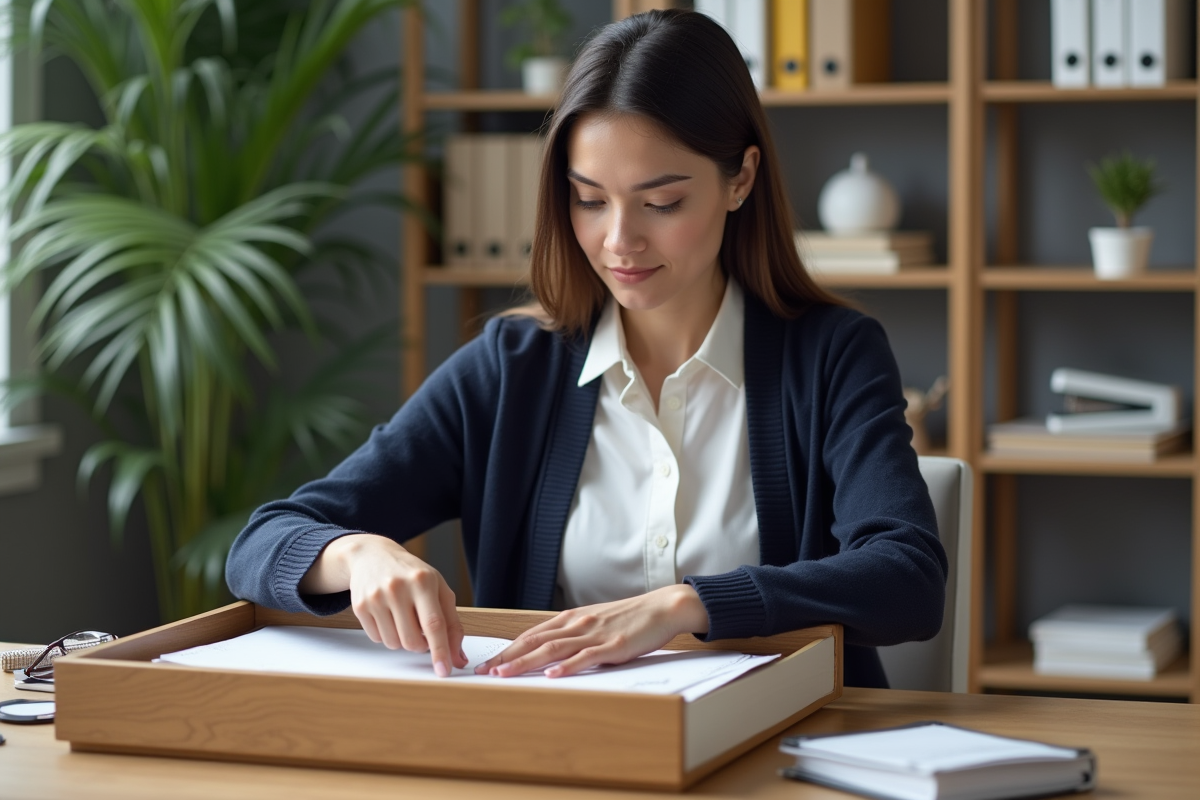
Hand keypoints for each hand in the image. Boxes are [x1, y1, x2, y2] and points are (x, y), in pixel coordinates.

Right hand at [301, 533, 467, 676]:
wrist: (373, 555)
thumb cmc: (412, 574)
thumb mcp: (438, 589)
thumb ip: (452, 624)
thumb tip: (458, 658)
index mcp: (423, 581)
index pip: (434, 624)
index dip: (440, 650)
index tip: (444, 671)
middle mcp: (398, 587)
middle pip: (412, 641)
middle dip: (420, 645)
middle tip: (421, 630)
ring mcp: (376, 596)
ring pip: (394, 643)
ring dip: (402, 639)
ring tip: (403, 617)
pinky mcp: (360, 606)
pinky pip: (376, 638)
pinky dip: (386, 634)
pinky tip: (387, 615)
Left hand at [475, 584, 708, 678]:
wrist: (663, 607)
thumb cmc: (630, 617)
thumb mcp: (595, 623)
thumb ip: (573, 635)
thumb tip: (550, 651)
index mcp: (572, 619)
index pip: (532, 635)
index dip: (508, 649)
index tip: (489, 662)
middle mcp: (578, 625)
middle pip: (535, 641)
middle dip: (507, 657)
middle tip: (485, 670)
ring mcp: (595, 635)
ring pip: (553, 649)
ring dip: (526, 662)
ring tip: (505, 674)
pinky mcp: (614, 646)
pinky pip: (586, 657)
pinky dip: (567, 667)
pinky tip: (552, 675)